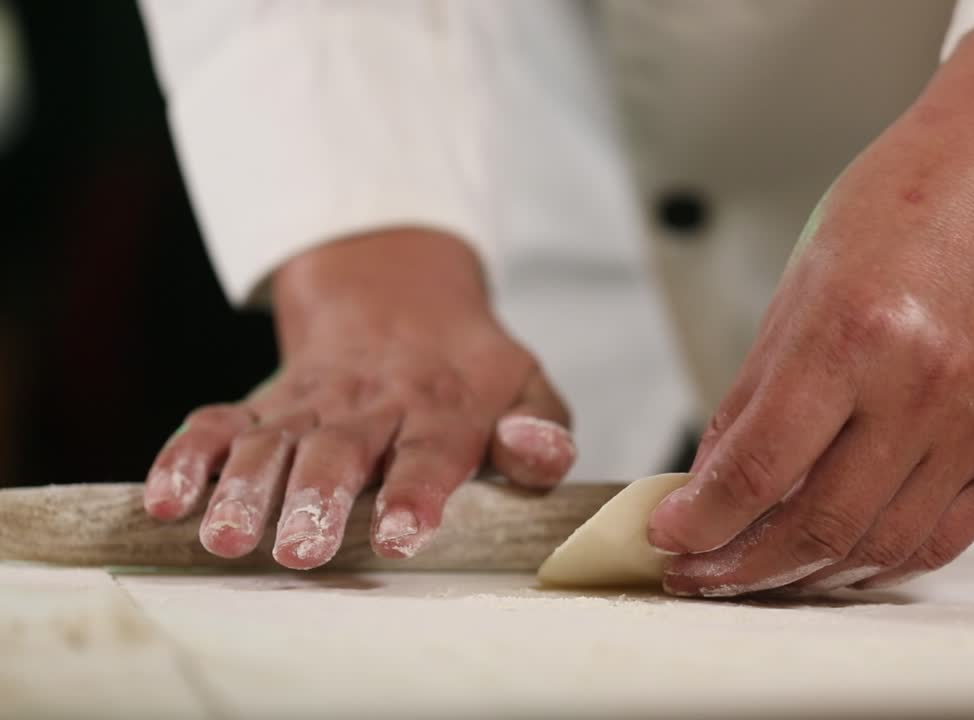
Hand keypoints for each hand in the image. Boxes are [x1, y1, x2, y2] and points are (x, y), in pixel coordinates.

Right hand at [142, 229, 574, 568]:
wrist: (398, 299)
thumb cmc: (470, 371)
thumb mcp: (528, 387)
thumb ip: (543, 431)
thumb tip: (534, 452)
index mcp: (442, 408)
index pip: (431, 453)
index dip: (415, 494)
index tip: (398, 534)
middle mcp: (372, 405)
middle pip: (340, 451)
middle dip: (316, 498)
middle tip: (299, 549)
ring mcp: (312, 402)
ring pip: (272, 440)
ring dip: (244, 487)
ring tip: (226, 536)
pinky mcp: (265, 402)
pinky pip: (219, 422)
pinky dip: (187, 456)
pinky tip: (168, 500)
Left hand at [647, 25, 973, 595]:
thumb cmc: (905, 207)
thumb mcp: (799, 285)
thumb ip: (754, 393)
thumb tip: (712, 478)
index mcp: (852, 335)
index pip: (760, 468)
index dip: (702, 521)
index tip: (668, 537)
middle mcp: (923, 389)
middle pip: (818, 525)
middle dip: (740, 567)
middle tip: (697, 573)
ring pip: (879, 547)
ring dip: (804, 575)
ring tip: (755, 571)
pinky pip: (941, 538)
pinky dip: (879, 561)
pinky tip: (833, 558)